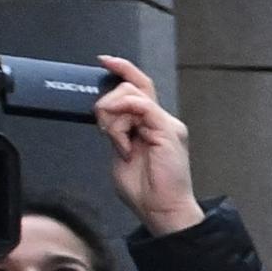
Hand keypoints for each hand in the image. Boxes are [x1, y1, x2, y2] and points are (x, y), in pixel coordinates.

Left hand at [93, 55, 202, 235]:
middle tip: (105, 128)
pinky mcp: (167, 130)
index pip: (138, 87)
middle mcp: (162, 121)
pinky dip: (122, 121)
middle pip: (131, 86)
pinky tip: (124, 140)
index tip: (104, 61)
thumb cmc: (145, 190)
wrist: (161, 209)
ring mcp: (166, 124)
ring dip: (113, 116)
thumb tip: (105, 117)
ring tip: (118, 141)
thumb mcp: (119, 153)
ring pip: (130, 95)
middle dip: (107, 102)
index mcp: (152, 126)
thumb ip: (115, 131)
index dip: (122, 69)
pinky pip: (139, 106)